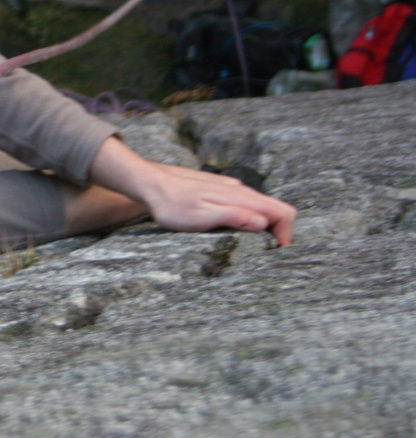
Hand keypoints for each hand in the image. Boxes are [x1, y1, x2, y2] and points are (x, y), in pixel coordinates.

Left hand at [89, 136, 294, 244]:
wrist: (149, 183)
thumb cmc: (172, 204)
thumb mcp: (202, 217)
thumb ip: (234, 218)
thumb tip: (264, 224)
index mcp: (241, 197)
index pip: (283, 213)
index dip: (287, 235)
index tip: (277, 253)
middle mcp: (240, 190)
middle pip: (277, 210)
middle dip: (280, 232)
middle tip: (270, 254)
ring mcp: (231, 189)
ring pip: (262, 207)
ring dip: (266, 226)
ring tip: (256, 247)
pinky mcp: (220, 190)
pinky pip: (246, 204)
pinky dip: (251, 218)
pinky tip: (237, 231)